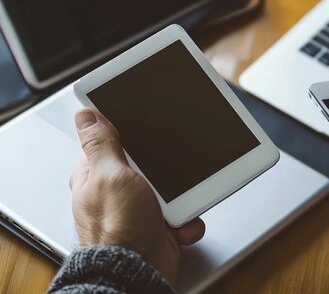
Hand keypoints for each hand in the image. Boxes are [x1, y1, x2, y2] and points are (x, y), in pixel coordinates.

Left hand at [70, 108, 204, 282]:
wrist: (138, 272)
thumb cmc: (116, 229)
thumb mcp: (110, 176)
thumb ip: (100, 144)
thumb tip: (85, 115)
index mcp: (97, 174)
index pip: (110, 140)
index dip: (127, 133)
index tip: (144, 130)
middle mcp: (117, 190)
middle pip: (147, 161)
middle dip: (162, 169)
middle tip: (164, 174)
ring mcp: (139, 206)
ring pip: (169, 186)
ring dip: (178, 196)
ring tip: (174, 204)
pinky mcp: (159, 222)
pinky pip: (181, 210)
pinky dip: (185, 219)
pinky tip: (178, 224)